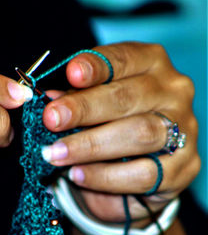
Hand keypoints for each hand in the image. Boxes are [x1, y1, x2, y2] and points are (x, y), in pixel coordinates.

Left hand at [42, 42, 199, 220]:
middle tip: (52, 119)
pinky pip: (143, 173)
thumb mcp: (91, 102)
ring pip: (137, 133)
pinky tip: (78, 174)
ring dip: (90, 145)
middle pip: (126, 97)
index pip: (123, 59)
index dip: (96, 66)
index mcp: (150, 64)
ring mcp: (184, 128)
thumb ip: (75, 97)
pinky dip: (105, 176)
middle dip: (83, 109)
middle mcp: (173, 91)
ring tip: (56, 154)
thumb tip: (50, 99)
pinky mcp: (184, 166)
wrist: (136, 167)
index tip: (71, 74)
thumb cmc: (110, 123)